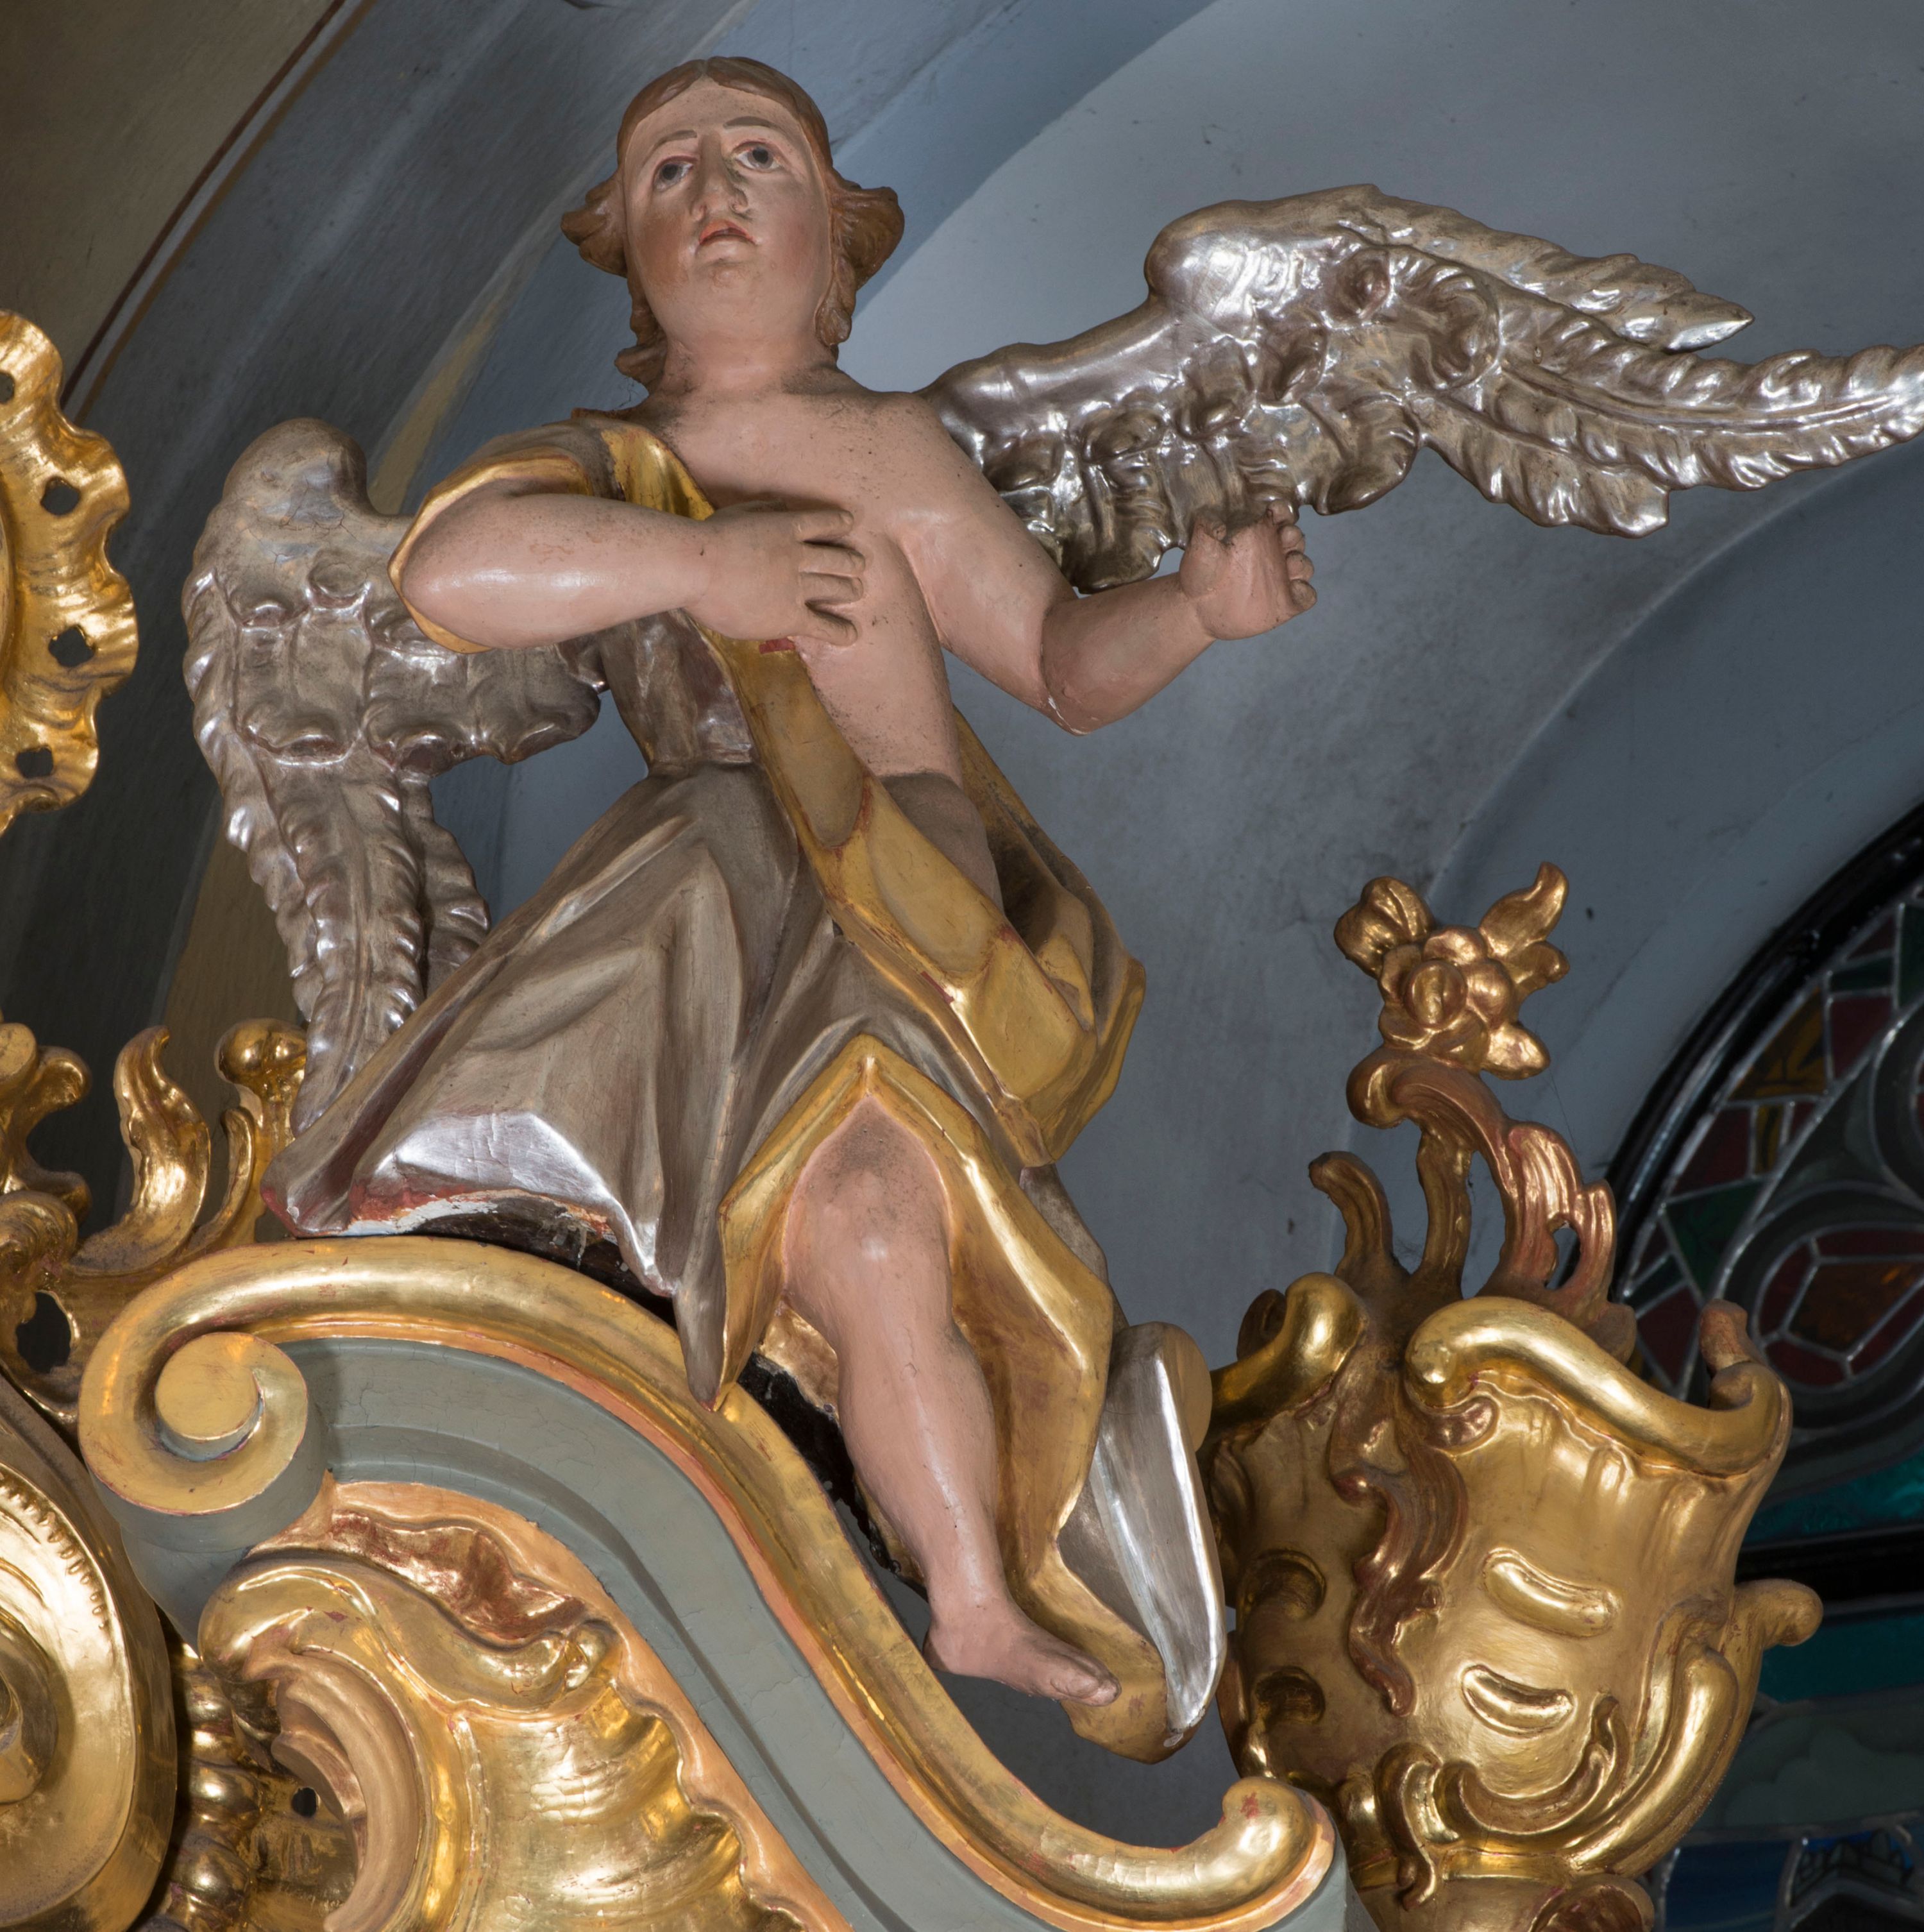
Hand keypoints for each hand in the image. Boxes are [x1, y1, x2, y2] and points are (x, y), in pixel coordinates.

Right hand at [685, 500, 866, 644]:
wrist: (697, 569)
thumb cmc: (707, 540)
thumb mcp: (737, 513)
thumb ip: (762, 509)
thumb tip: (781, 505)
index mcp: (785, 528)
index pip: (821, 522)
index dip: (838, 522)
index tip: (850, 521)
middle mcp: (798, 556)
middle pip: (836, 558)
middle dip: (851, 561)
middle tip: (860, 564)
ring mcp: (796, 587)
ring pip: (835, 588)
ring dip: (850, 589)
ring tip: (858, 591)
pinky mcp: (789, 616)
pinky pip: (822, 625)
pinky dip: (839, 630)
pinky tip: (851, 634)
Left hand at [1177, 504, 1314, 639]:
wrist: (1197, 608)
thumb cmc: (1200, 572)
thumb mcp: (1199, 547)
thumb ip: (1206, 527)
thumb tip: (1219, 523)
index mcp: (1258, 534)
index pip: (1280, 516)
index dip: (1282, 511)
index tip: (1274, 512)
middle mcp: (1273, 554)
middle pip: (1296, 538)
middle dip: (1294, 535)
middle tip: (1284, 537)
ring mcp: (1281, 579)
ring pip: (1304, 565)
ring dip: (1301, 563)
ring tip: (1289, 564)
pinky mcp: (1285, 604)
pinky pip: (1307, 596)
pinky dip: (1305, 592)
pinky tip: (1293, 590)